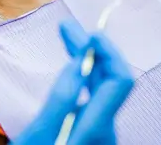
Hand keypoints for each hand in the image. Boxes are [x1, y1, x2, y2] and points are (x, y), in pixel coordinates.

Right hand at [12, 21, 133, 144]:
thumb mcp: (40, 134)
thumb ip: (61, 98)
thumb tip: (79, 62)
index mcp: (98, 128)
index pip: (120, 79)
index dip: (108, 50)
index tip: (88, 31)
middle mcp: (107, 131)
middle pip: (110, 80)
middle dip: (91, 49)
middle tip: (66, 27)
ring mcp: (100, 134)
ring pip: (101, 89)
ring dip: (86, 60)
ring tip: (67, 38)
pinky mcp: (91, 137)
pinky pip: (94, 100)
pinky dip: (83, 77)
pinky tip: (71, 69)